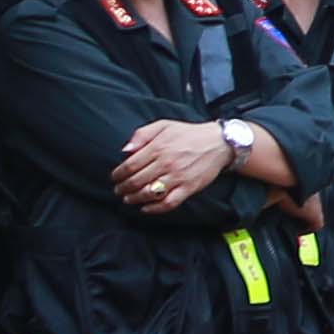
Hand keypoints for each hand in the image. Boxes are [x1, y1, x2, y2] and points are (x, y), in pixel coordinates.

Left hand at [118, 118, 233, 211]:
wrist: (219, 143)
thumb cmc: (189, 134)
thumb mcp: (164, 125)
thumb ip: (142, 134)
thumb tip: (125, 150)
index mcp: (159, 147)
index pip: (130, 165)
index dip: (118, 174)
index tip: (114, 178)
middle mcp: (167, 163)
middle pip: (136, 181)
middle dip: (123, 188)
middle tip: (119, 190)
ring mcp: (178, 177)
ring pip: (149, 193)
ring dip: (134, 199)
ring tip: (128, 199)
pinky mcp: (189, 188)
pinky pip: (168, 202)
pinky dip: (154, 208)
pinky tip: (146, 208)